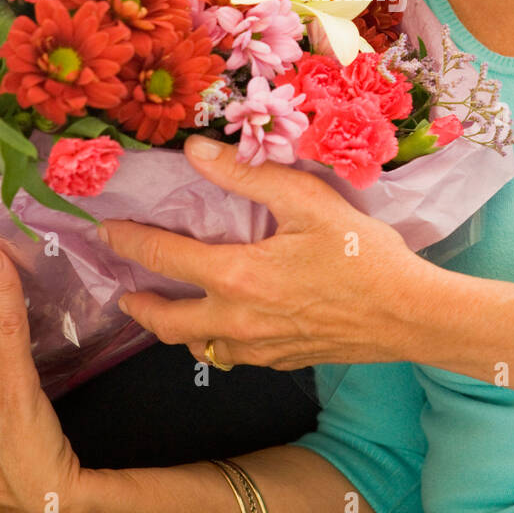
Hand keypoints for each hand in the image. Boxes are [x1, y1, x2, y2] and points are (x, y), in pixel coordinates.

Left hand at [102, 137, 437, 369]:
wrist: (409, 314)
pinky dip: (214, 344)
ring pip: (196, 347)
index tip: (105, 232)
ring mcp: (258, 347)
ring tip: (167, 314)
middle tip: (124, 293)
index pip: (164, 256)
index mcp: (237, 276)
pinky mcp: (281, 361)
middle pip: (167, 321)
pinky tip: (224, 331)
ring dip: (174, 331)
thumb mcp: (307, 201)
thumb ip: (247, 176)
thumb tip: (195, 151)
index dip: (129, 241)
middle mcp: (237, 320)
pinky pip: (232, 359)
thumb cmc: (363, 254)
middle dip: (140, 305)